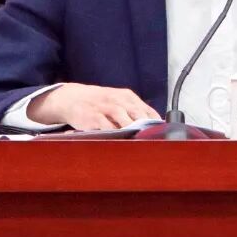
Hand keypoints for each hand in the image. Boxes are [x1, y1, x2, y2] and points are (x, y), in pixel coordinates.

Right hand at [27, 83, 159, 129]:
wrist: (73, 98)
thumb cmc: (101, 103)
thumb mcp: (120, 101)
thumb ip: (136, 112)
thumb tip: (156, 128)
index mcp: (128, 97)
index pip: (147, 110)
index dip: (156, 123)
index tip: (163, 134)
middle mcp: (118, 100)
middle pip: (137, 112)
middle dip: (146, 125)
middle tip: (155, 138)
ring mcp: (104, 107)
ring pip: (121, 116)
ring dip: (131, 128)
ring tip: (140, 139)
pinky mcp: (92, 116)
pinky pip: (104, 124)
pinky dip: (112, 131)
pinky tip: (119, 139)